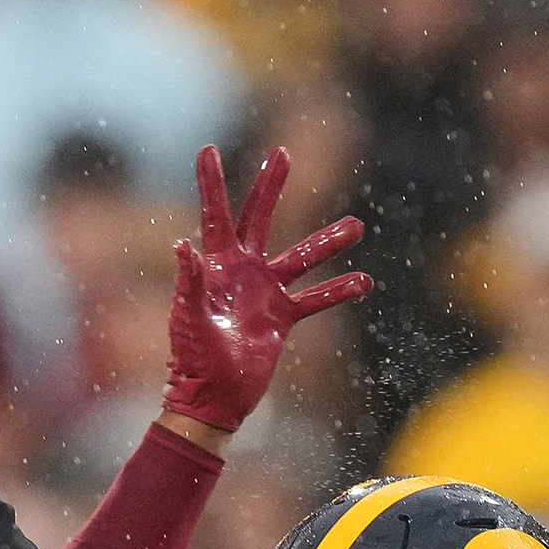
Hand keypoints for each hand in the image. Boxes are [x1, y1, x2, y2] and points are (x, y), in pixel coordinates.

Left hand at [162, 146, 370, 435]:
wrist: (212, 399)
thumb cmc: (192, 359)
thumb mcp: (187, 319)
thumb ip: (189, 282)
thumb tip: (184, 244)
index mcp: (216, 266)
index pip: (215, 215)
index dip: (211, 183)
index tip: (207, 150)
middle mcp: (242, 272)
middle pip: (259, 218)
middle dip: (270, 186)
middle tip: (283, 153)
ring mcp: (264, 293)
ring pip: (301, 258)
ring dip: (328, 242)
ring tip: (357, 225)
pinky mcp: (282, 319)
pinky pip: (315, 300)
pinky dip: (337, 291)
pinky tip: (364, 282)